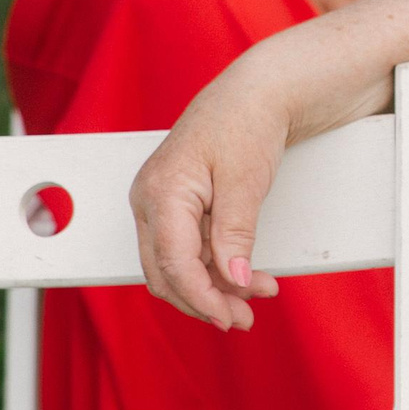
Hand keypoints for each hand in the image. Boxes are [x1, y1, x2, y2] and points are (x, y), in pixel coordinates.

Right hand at [130, 65, 289, 330]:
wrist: (258, 92)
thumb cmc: (249, 122)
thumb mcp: (246, 180)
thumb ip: (235, 233)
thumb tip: (233, 278)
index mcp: (161, 192)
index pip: (173, 263)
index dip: (202, 298)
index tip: (231, 317)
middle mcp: (150, 200)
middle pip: (166, 272)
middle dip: (205, 300)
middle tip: (245, 317)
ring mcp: (159, 203)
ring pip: (174, 265)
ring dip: (211, 287)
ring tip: (253, 298)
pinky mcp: (176, 206)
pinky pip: (185, 248)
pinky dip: (212, 267)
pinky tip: (243, 275)